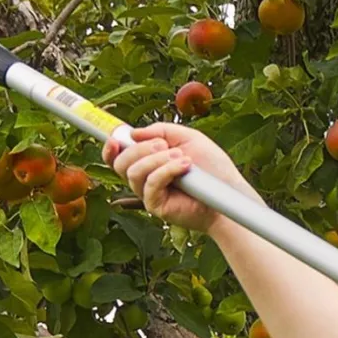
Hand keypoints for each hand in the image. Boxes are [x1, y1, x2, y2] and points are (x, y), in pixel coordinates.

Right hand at [101, 122, 254, 233]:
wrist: (228, 190)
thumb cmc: (210, 166)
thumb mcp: (187, 138)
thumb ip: (161, 131)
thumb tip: (134, 133)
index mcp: (147, 161)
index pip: (118, 157)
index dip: (110, 148)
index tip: (115, 138)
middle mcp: (143, 179)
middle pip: (121, 163)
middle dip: (140, 149)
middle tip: (164, 145)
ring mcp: (148, 194)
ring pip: (134, 172)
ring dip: (157, 159)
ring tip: (182, 158)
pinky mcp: (156, 206)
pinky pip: (151, 184)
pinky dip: (167, 170)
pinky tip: (185, 166)